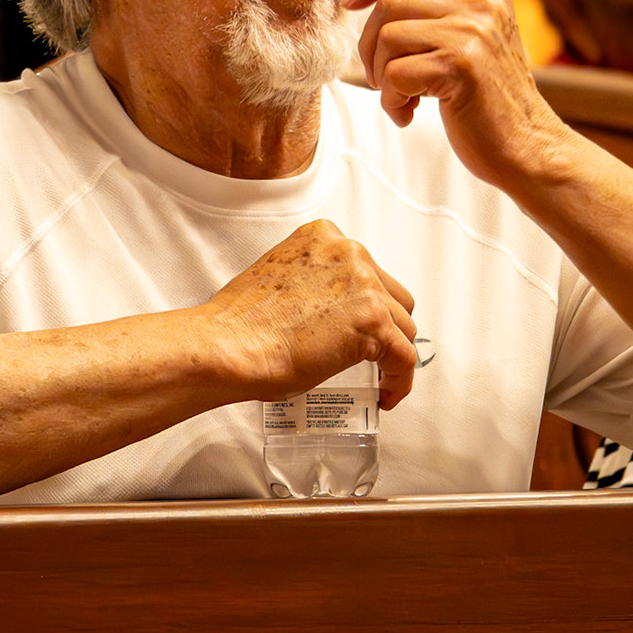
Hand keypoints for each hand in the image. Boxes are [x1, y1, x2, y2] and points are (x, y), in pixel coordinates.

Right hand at [203, 220, 419, 408]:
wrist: (228, 346)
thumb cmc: (239, 324)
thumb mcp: (279, 279)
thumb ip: (311, 284)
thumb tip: (327, 313)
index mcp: (324, 238)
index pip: (366, 271)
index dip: (366, 303)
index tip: (357, 325)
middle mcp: (349, 252)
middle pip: (391, 295)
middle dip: (384, 325)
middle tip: (369, 352)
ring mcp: (365, 286)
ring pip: (403, 325)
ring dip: (392, 352)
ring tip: (377, 376)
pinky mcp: (373, 323)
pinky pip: (404, 357)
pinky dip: (400, 380)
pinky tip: (386, 394)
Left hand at [349, 0, 568, 183]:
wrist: (528, 147)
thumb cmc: (489, 100)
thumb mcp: (472, 41)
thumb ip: (438, 14)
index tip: (354, 3)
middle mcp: (481, 4)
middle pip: (391, 1)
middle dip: (370, 43)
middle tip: (381, 77)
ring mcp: (472, 33)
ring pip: (388, 37)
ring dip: (382, 76)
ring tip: (404, 97)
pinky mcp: (460, 67)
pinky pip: (395, 74)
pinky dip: (391, 101)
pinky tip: (409, 114)